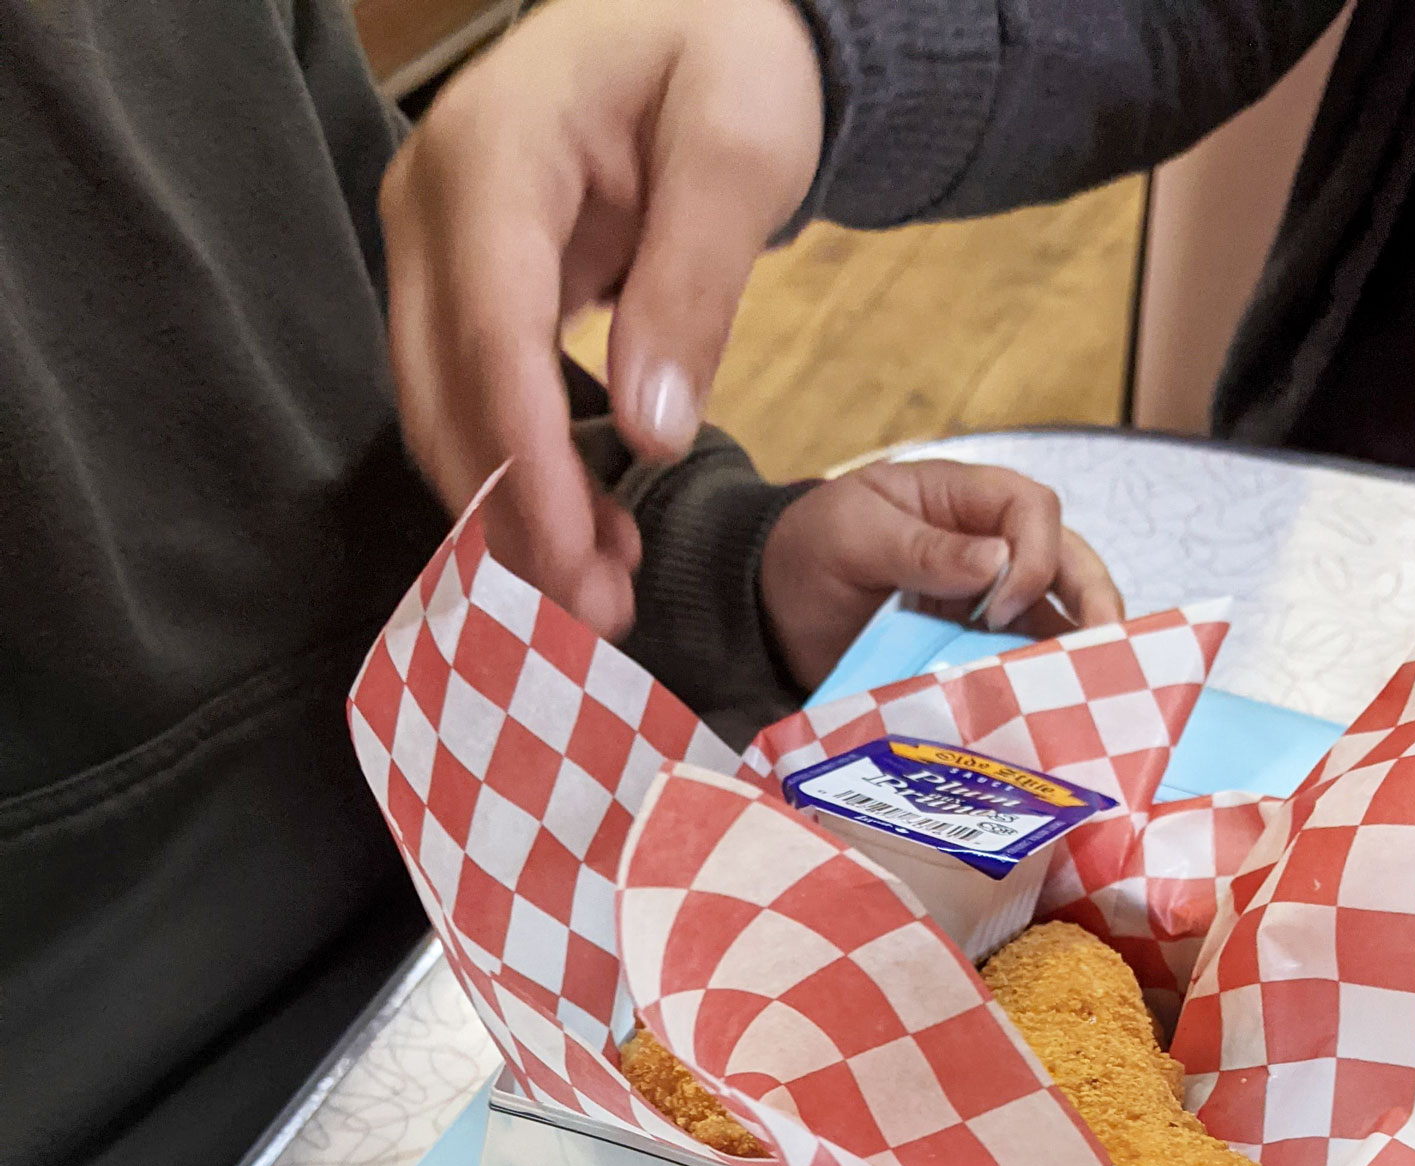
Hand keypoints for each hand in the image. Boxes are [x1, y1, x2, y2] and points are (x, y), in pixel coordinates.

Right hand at [382, 0, 823, 632]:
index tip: (574, 560)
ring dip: (516, 511)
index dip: (527, 461)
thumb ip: (694, 286)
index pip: (491, 333)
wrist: (702, 13)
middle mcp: (433, 201)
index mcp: (492, 151)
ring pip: (446, 407)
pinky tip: (594, 531)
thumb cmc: (726, 53)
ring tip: (607, 592)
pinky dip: (527, 474)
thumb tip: (652, 435)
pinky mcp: (462, 285)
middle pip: (445, 388)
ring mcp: (436, 244)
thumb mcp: (739, 151)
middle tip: (600, 613)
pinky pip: (477, 396)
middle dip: (514, 513)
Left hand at [760, 461, 1125, 691]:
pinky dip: (1041, 682)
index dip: (1034, 554)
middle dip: (1093, 600)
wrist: (769, 613)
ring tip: (1102, 686)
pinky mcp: (974, 649)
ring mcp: (985, 600)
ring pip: (1056, 615)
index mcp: (961, 498)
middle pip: (1065, 561)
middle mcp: (988, 544)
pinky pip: (1021, 660)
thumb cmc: (808, 553)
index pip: (1032, 509)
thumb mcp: (854, 534)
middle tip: (1110, 647)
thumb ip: (923, 547)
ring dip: (1079, 648)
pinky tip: (1053, 710)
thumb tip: (998, 562)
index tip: (1000, 606)